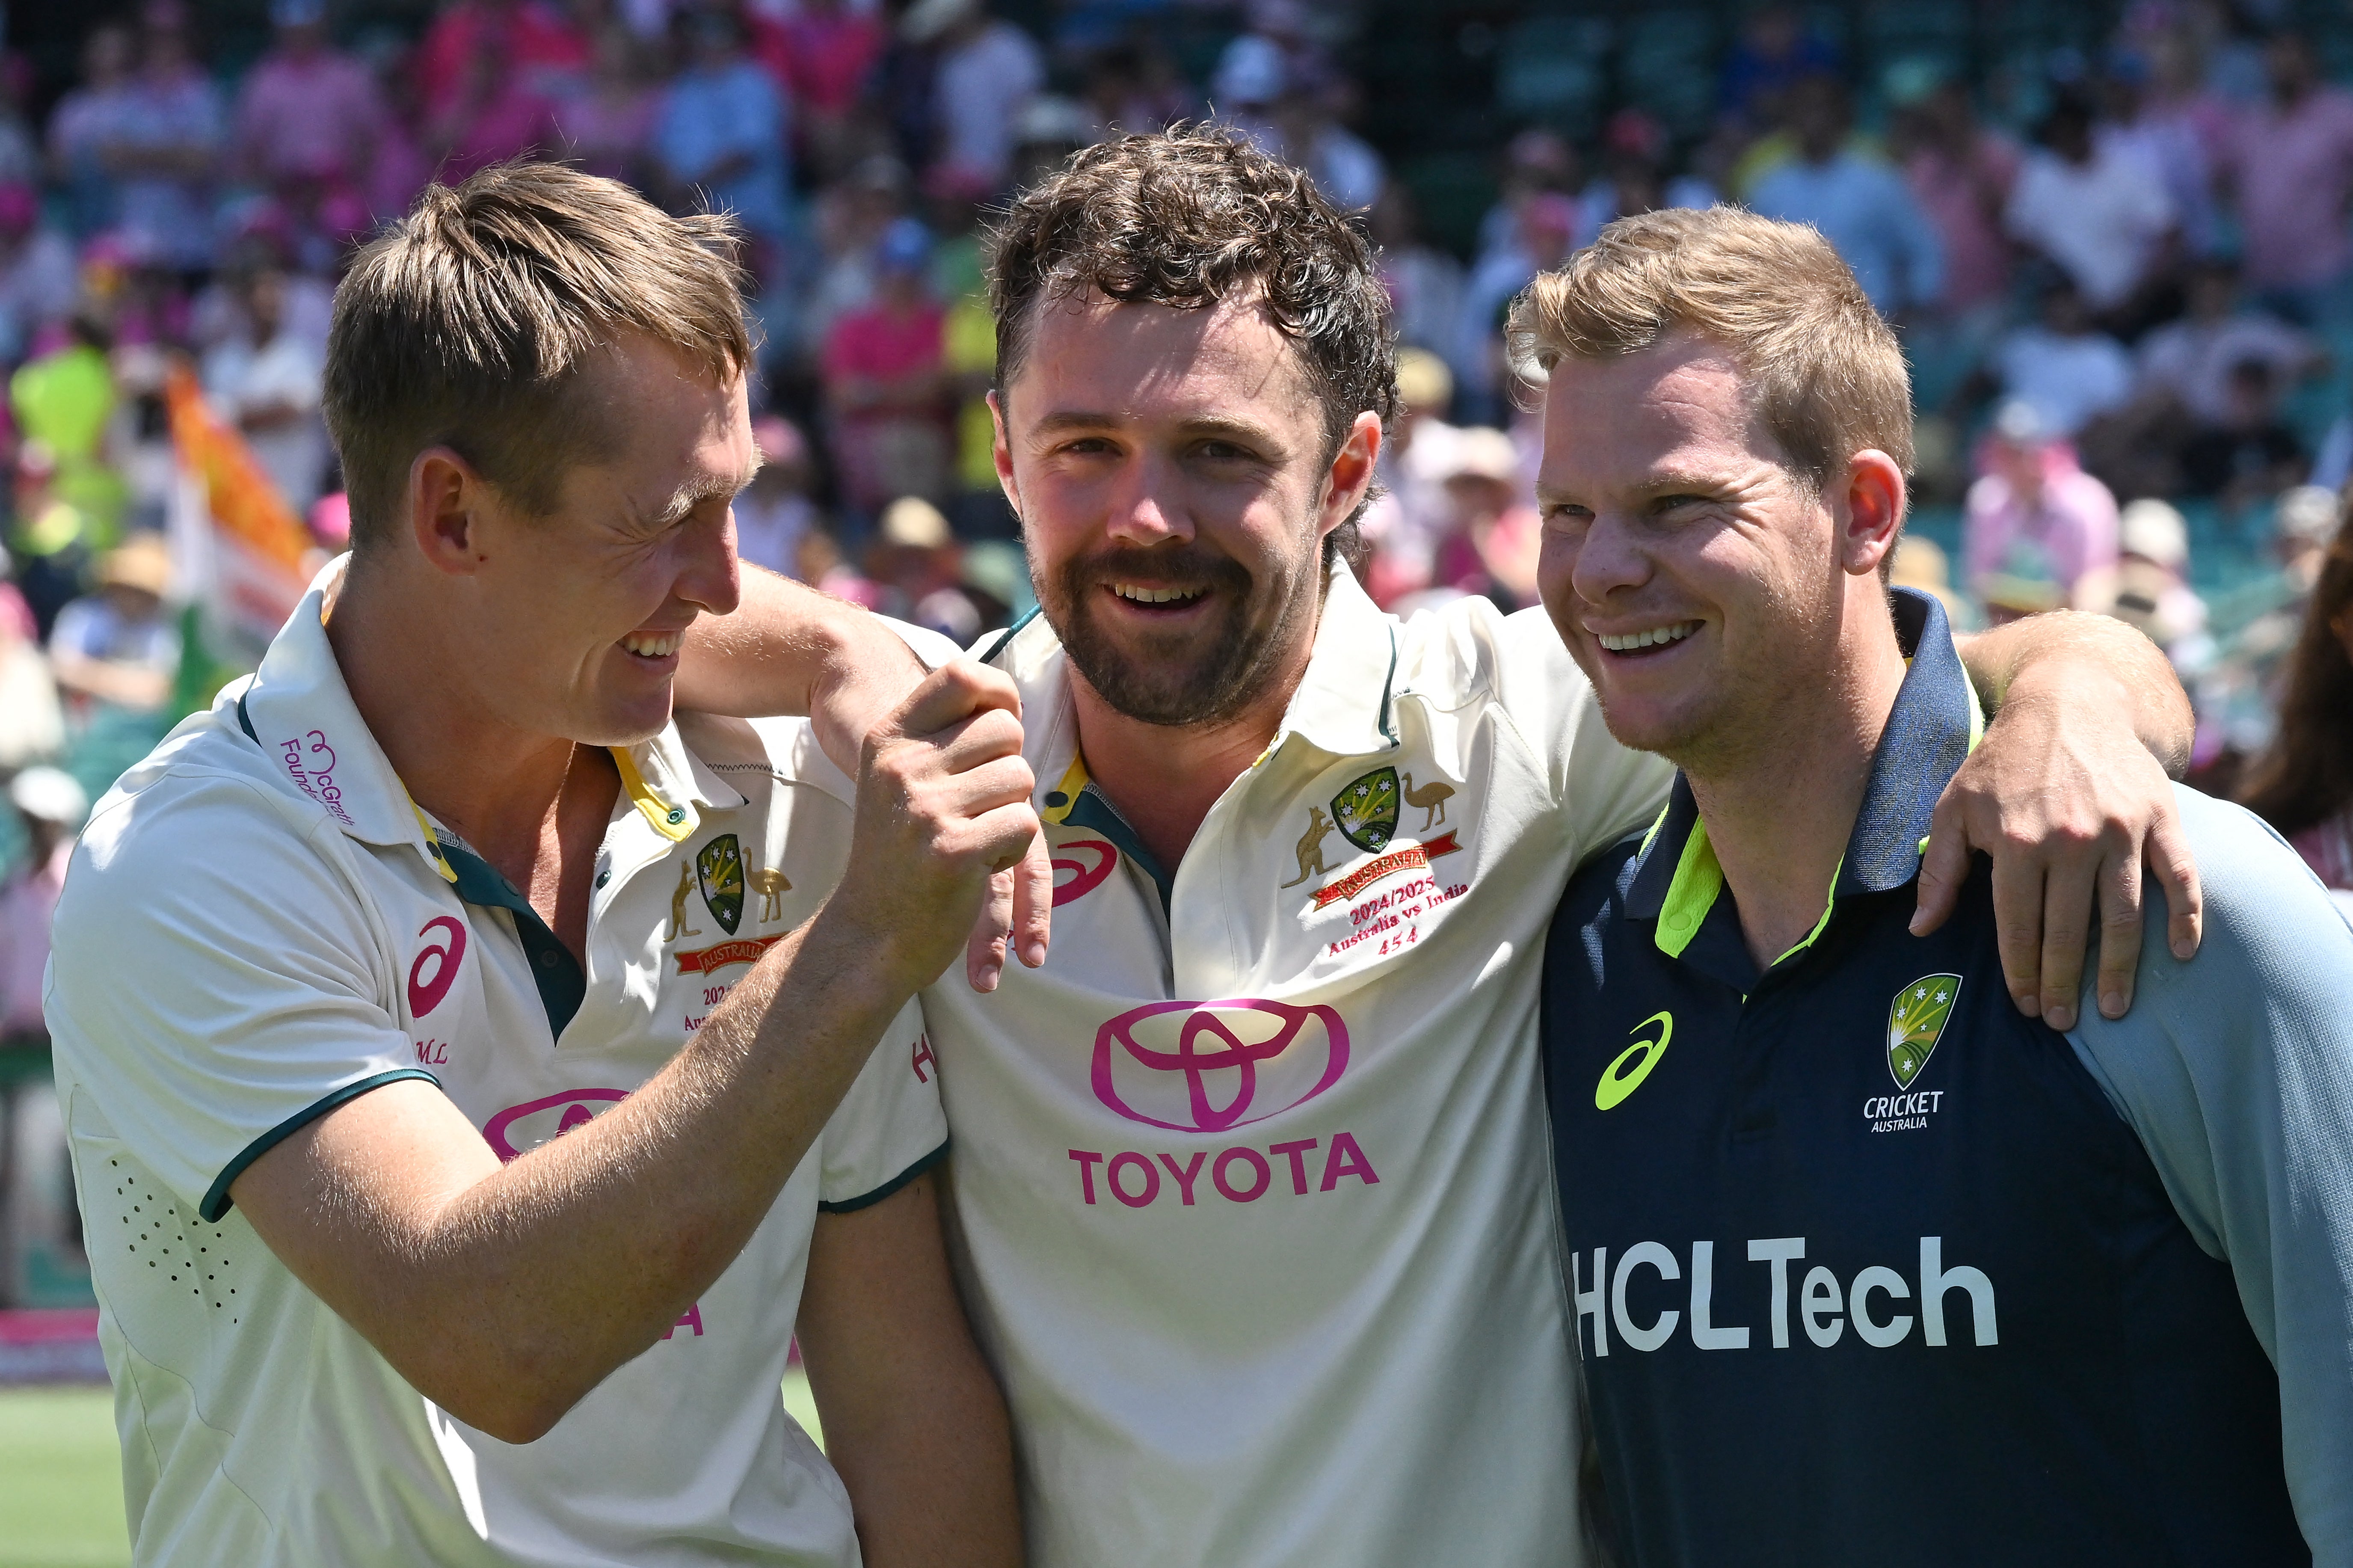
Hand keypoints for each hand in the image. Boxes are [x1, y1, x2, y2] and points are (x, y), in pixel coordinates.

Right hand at [825, 661, 1041, 992]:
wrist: (866, 936)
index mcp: (888, 738)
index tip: (1003, 721)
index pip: (961, 675)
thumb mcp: (898, 779)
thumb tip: (1010, 702)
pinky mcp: (953, 850)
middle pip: (1005, 730)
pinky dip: (1013, 850)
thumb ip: (942, 736)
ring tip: (972, 839)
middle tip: (978, 806)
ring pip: (1021, 777)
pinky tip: (976, 865)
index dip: (999, 693)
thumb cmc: (897, 855)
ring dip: (1011, 812)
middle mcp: (902, 765)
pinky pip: (1025, 823)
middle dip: (1009, 768)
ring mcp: (925, 806)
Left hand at [1911, 689, 2200, 1029]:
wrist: (2068, 702)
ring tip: (2115, 1009)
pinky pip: (2180, 875)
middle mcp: (2070, 838)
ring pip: (2124, 914)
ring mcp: (2121, 828)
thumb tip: (1920, 930)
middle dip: (2064, 982)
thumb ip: (1939, 871)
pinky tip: (2181, 955)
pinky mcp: (2160, 817)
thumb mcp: (1952, 806)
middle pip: (2069, 929)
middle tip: (2063, 1022)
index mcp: (2017, 840)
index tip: (2026, 1007)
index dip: (2021, 971)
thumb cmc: (2001, 762)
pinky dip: (2186, 917)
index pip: (2018, 924)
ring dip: (2120, 968)